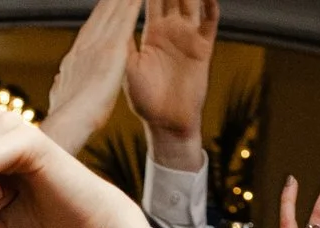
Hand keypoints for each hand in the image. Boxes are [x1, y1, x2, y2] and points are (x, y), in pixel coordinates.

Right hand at [40, 0, 135, 155]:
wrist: (69, 121)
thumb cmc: (67, 118)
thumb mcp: (64, 94)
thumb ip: (64, 83)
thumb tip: (59, 80)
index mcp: (77, 55)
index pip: (93, 26)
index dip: (102, 10)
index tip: (110, 1)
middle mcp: (86, 43)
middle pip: (103, 10)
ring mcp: (99, 43)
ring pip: (114, 8)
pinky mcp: (112, 47)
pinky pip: (127, 18)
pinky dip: (133, 4)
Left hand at [127, 0, 219, 170]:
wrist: (166, 123)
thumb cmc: (144, 100)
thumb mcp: (127, 68)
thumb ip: (123, 43)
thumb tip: (110, 19)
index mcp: (152, 32)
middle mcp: (171, 30)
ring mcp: (189, 37)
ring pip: (191, 1)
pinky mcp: (203, 48)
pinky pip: (209, 21)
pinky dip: (210, 5)